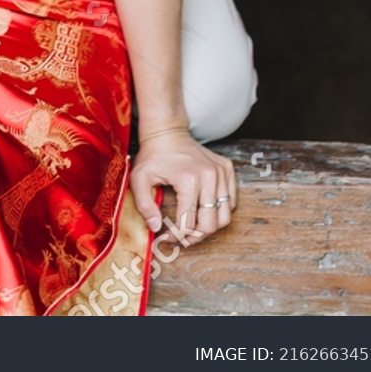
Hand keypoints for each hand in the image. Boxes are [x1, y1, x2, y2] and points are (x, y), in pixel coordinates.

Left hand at [130, 127, 237, 243]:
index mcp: (189, 180)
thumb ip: (144, 205)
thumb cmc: (153, 155)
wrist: (167, 131)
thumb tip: (156, 228)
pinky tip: (203, 209)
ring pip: (224, 216)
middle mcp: (210, 176)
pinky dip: (220, 211)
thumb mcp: (139, 178)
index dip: (176, 237)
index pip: (188, 223)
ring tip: (192, 228)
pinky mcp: (227, 169)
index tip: (165, 239)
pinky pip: (231, 201)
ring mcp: (221, 172)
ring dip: (208, 227)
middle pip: (210, 224)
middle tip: (181, 238)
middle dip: (194, 237)